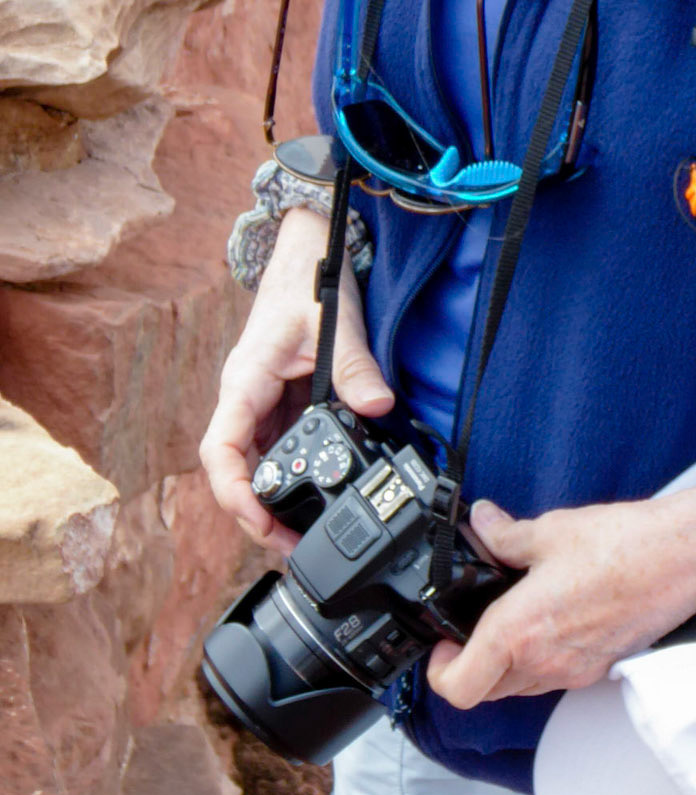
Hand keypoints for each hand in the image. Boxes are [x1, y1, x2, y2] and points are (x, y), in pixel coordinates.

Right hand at [199, 205, 392, 555]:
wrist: (307, 250)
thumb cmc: (309, 281)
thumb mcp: (335, 323)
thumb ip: (354, 368)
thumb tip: (376, 408)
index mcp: (244, 381)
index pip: (221, 451)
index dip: (233, 494)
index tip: (258, 521)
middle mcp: (246, 397)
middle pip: (237, 469)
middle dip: (257, 513)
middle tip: (292, 544)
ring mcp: (263, 401)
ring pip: (258, 461)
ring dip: (275, 499)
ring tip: (305, 534)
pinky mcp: (282, 400)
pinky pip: (282, 445)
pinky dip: (295, 474)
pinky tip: (319, 495)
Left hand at [426, 483, 695, 706]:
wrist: (683, 558)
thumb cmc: (623, 545)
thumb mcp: (550, 530)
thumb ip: (505, 534)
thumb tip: (480, 523)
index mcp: (519, 631)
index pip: (458, 686)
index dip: (438, 670)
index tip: (441, 642)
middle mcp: (543, 663)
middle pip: (485, 691)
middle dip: (469, 665)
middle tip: (469, 628)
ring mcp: (573, 671)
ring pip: (519, 688)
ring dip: (504, 664)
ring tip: (511, 618)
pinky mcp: (598, 668)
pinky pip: (552, 678)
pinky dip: (540, 659)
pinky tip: (552, 618)